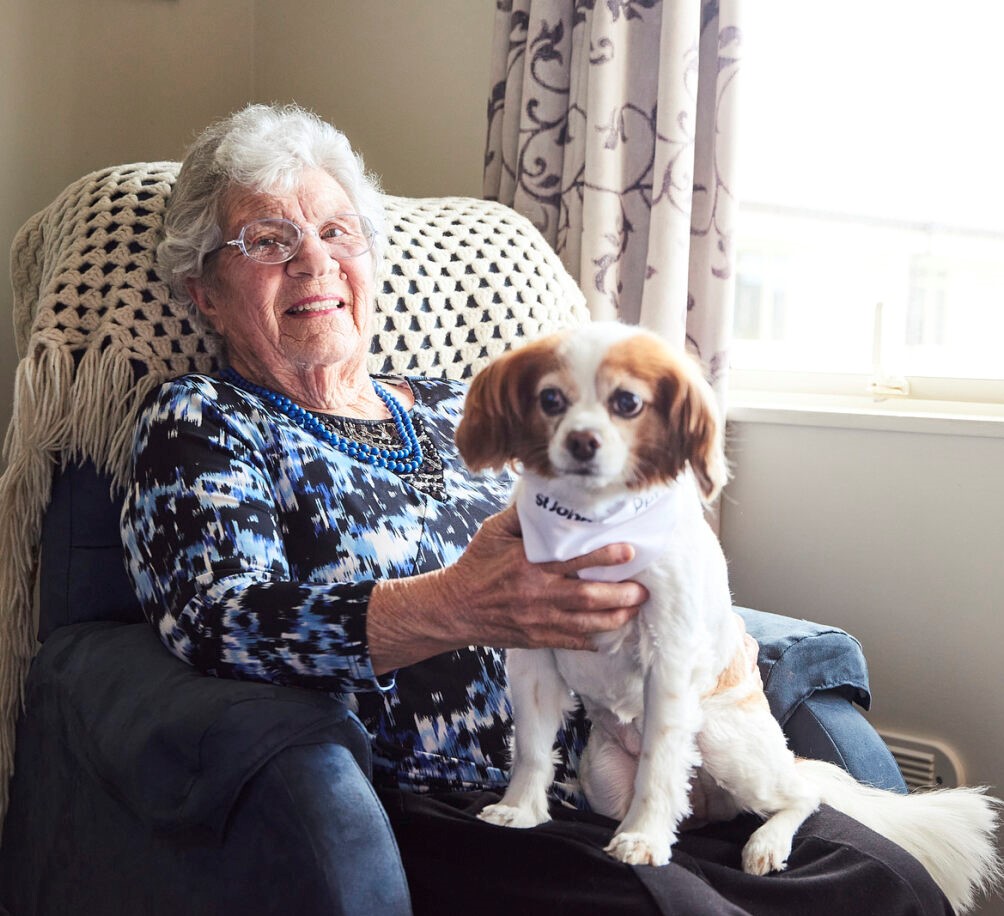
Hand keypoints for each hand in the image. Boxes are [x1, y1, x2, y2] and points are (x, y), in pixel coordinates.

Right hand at [367, 505, 647, 672]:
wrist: (453, 608)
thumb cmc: (475, 564)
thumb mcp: (494, 532)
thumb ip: (522, 515)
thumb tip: (545, 492)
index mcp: (529, 566)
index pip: (574, 561)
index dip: (604, 557)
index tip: (628, 551)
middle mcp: (538, 595)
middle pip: (588, 599)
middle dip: (621, 595)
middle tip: (643, 589)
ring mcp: (538, 620)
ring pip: (587, 624)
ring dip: (615, 618)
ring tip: (634, 609)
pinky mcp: (536, 638)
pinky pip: (571, 642)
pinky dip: (593, 639)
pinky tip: (609, 632)